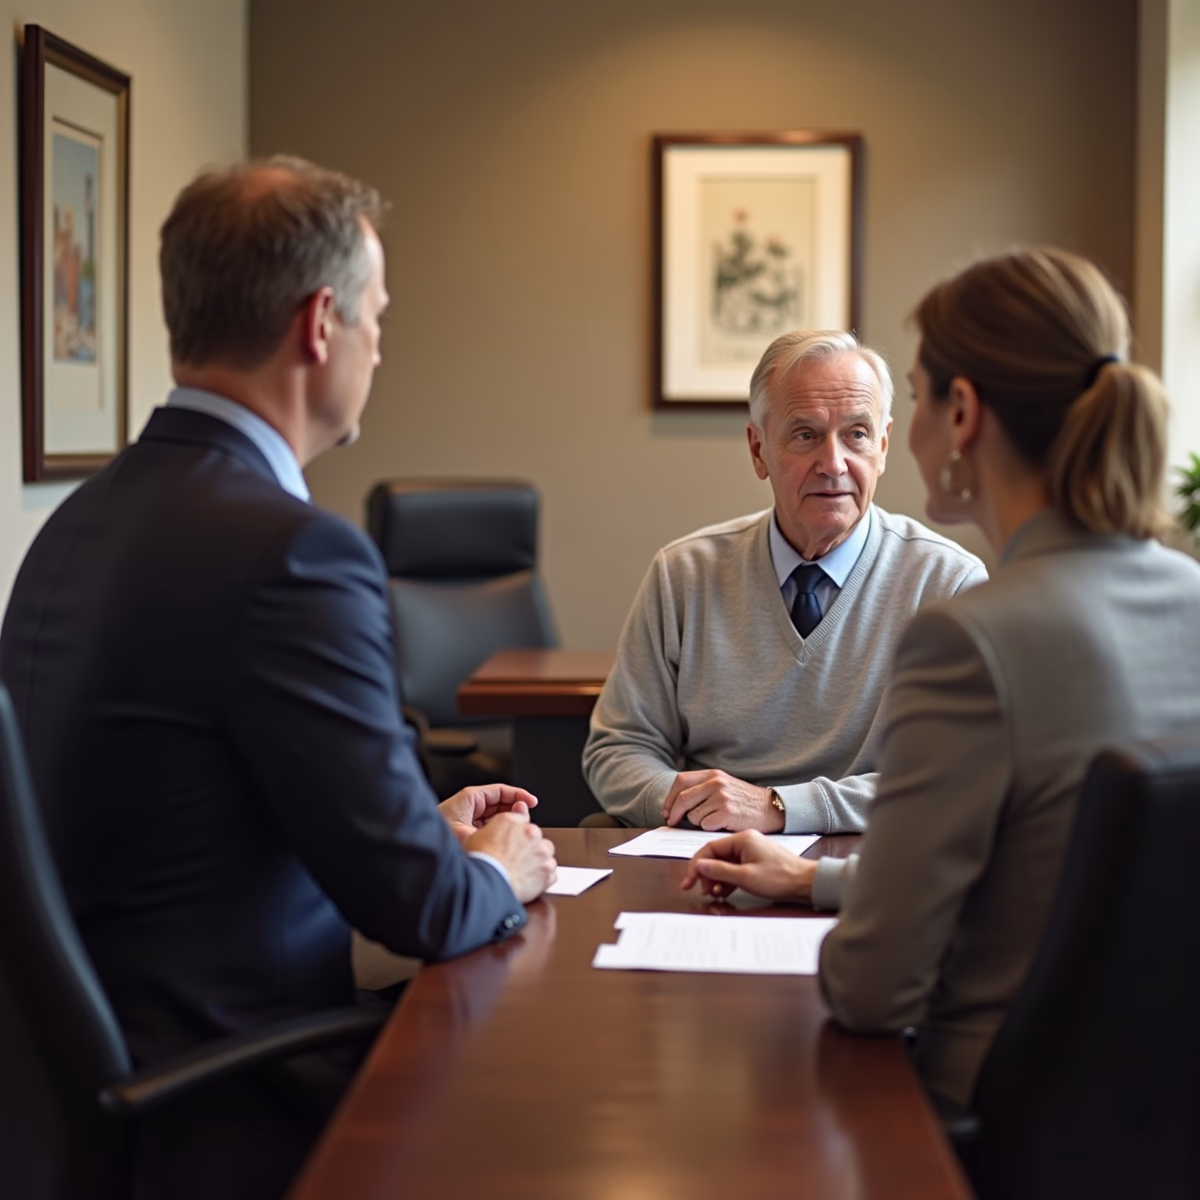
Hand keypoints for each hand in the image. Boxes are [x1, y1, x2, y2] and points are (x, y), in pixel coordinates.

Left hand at [439, 784, 538, 833]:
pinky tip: (505, 838)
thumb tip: (512, 824)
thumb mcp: (466, 834)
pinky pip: (489, 824)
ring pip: (496, 814)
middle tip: (526, 820)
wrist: (422, 848)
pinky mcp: (468, 826)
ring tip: (518, 831)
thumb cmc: (435, 836)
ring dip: (507, 821)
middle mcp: (470, 804)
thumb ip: (491, 829)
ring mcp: (469, 815)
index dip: (519, 795)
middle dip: (515, 810)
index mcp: (470, 798)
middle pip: (500, 801)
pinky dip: (498, 829)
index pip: (501, 790)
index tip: (532, 802)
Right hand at [466, 809, 556, 902]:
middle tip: (516, 859)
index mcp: (514, 822)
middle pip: (536, 837)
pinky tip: (530, 881)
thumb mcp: (476, 836)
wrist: (488, 882)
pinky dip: (544, 878)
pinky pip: (551, 874)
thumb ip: (494, 826)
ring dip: (539, 861)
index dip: (517, 833)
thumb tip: (498, 823)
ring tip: (523, 871)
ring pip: (546, 854)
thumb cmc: (481, 862)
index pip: (522, 821)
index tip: (514, 842)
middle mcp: (531, 834)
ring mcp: (542, 853)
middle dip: (529, 847)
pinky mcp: (548, 872)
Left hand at [662, 770, 782, 831]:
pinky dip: (709, 829)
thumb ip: (703, 788)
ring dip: (698, 823)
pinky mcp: (728, 812)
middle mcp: (716, 783)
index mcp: (713, 774)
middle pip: (682, 799)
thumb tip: (675, 804)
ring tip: (714, 821)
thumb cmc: (745, 801)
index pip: (681, 781)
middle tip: (672, 822)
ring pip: (693, 816)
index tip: (667, 810)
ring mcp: (722, 797)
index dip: (670, 797)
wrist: (771, 808)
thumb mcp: (725, 785)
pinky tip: (722, 825)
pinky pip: (705, 825)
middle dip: (673, 813)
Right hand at [679, 830, 817, 903]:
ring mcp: (750, 852)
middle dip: (706, 874)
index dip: (696, 866)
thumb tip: (699, 866)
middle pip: (716, 856)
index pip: (709, 848)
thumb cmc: (780, 877)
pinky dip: (727, 880)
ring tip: (712, 893)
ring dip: (716, 879)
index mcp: (741, 839)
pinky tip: (723, 891)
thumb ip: (719, 871)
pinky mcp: (755, 862)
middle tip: (700, 890)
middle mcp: (745, 841)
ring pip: (724, 864)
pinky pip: (735, 869)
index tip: (688, 881)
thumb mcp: (745, 877)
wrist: (806, 883)